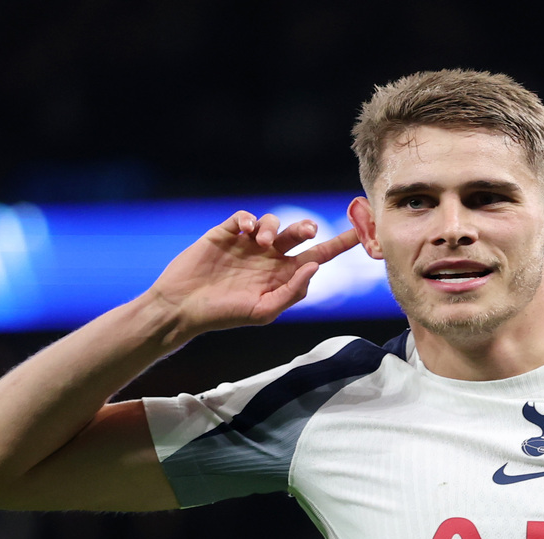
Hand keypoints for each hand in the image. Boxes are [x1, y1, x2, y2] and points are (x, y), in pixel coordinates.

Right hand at [149, 211, 360, 336]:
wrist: (184, 308)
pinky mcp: (226, 233)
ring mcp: (247, 244)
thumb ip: (291, 292)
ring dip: (273, 227)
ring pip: (272, 222)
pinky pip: (245, 217)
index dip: (338, 243)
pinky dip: (250, 220)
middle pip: (298, 234)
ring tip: (262, 243)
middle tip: (306, 231)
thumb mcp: (263, 312)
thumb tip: (315, 268)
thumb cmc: (224, 315)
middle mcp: (269, 257)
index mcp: (282, 275)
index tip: (360, 232)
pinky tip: (246, 232)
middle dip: (305, 228)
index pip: (317, 256)